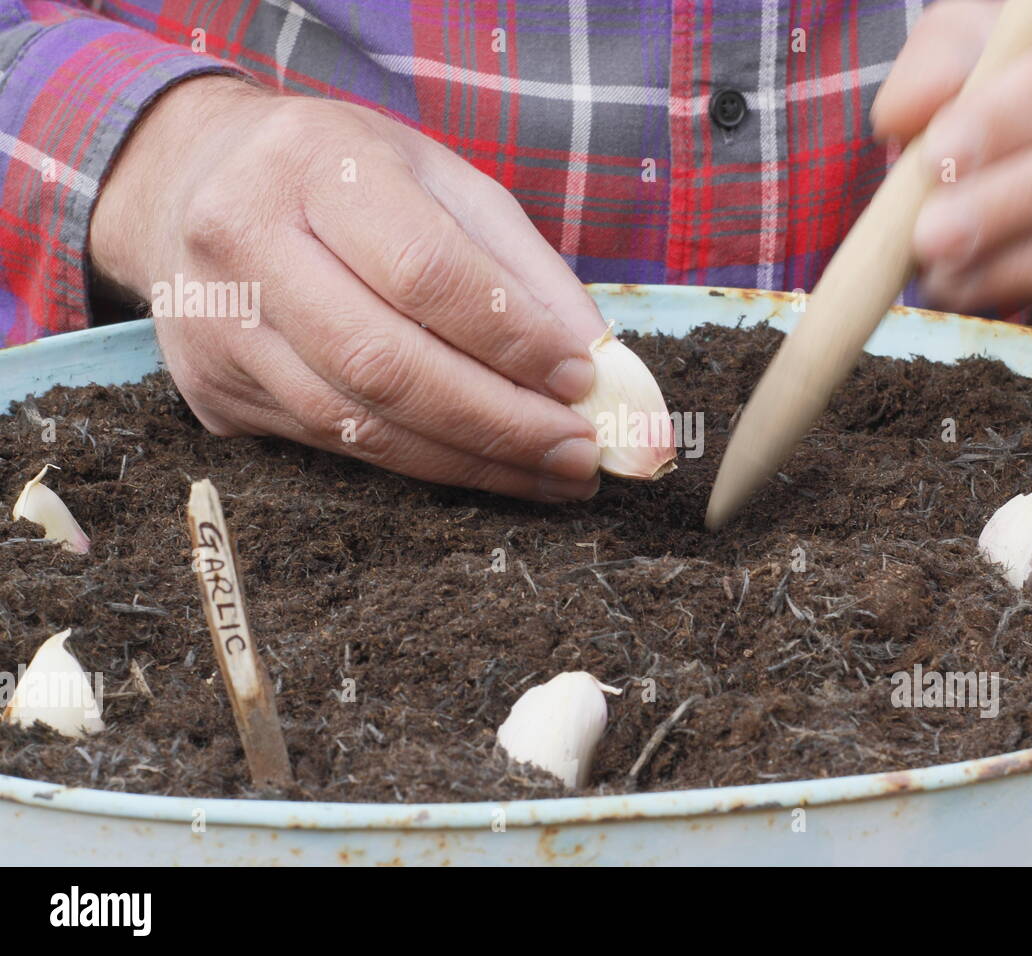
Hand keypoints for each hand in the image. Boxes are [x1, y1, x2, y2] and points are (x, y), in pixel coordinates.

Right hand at [90, 76, 606, 500]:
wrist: (188, 184)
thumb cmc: (341, 175)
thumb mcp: (439, 180)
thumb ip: (520, 267)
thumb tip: (598, 360)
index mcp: (312, 164)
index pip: (425, 271)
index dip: (512, 336)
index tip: (583, 378)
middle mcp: (245, 244)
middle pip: (386, 364)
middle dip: (501, 422)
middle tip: (581, 453)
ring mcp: (218, 328)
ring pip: (358, 425)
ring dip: (472, 462)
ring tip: (552, 474)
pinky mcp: (214, 394)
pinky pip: (333, 447)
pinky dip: (424, 466)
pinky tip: (486, 468)